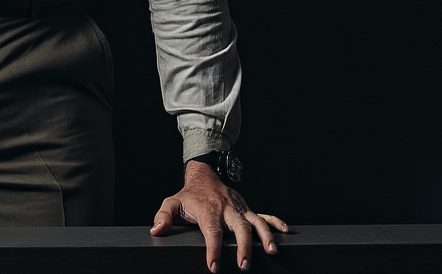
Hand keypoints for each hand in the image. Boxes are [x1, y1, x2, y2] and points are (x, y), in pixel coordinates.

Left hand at [150, 160, 287, 271]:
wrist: (204, 176)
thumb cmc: (188, 196)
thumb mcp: (172, 203)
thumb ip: (163, 217)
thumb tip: (156, 231)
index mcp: (208, 211)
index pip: (212, 233)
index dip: (213, 250)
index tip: (214, 267)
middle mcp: (227, 210)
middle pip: (239, 228)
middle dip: (243, 247)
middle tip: (244, 265)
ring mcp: (239, 209)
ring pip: (256, 222)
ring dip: (265, 236)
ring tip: (272, 252)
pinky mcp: (247, 208)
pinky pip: (264, 214)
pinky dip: (276, 222)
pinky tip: (285, 232)